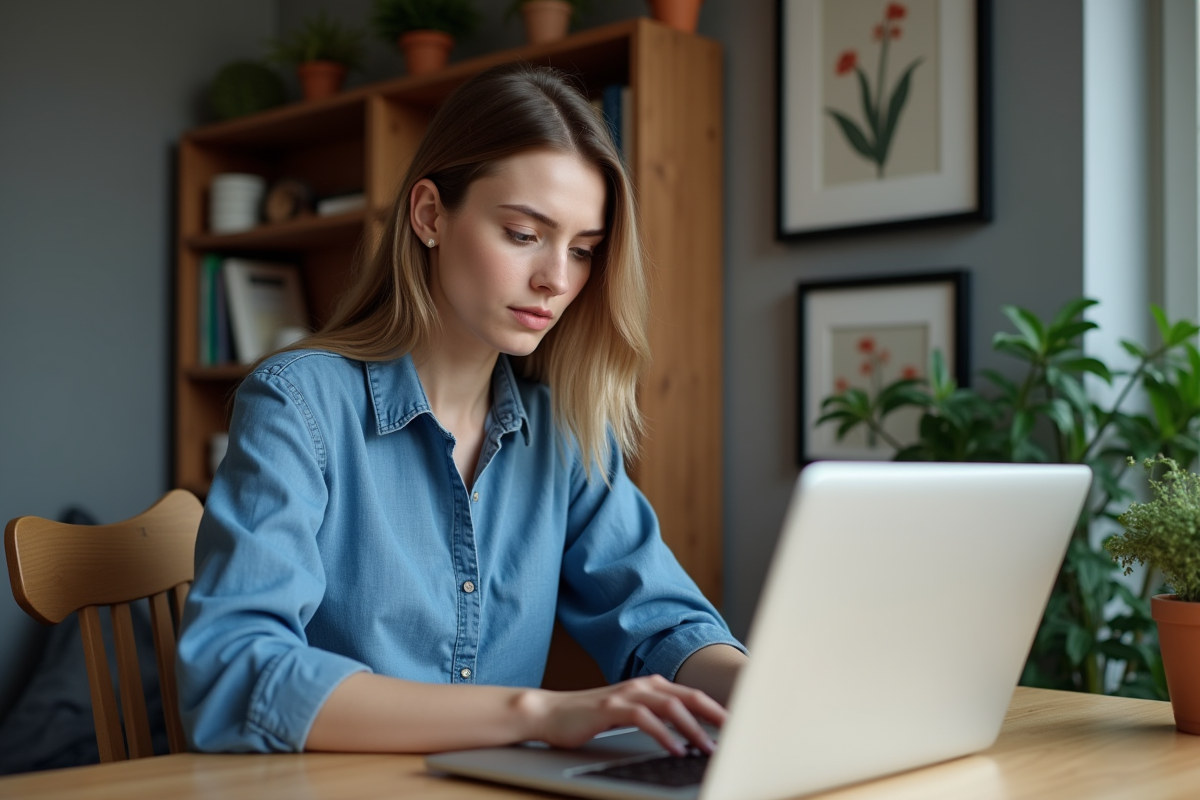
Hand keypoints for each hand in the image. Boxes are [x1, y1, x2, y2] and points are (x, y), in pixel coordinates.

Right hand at [518, 674, 725, 755]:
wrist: (550, 713)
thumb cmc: (590, 718)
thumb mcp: (628, 714)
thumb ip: (655, 718)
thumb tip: (687, 736)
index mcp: (650, 686)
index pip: (692, 695)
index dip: (717, 709)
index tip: (737, 726)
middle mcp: (642, 685)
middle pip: (689, 696)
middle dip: (715, 716)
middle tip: (736, 733)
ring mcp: (626, 694)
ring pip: (670, 706)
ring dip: (693, 729)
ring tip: (708, 748)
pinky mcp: (610, 708)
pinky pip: (645, 719)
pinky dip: (663, 735)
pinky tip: (674, 749)